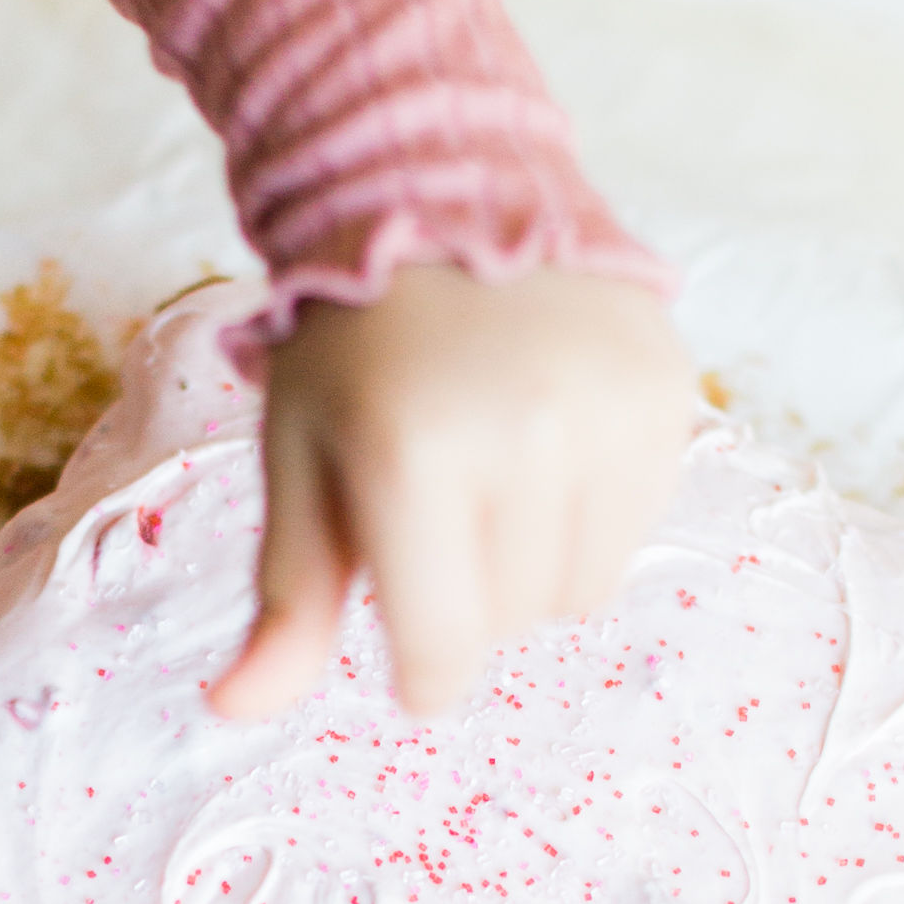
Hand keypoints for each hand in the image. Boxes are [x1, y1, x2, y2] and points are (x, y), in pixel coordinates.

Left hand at [210, 262, 694, 721]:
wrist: (448, 194)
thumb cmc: (353, 343)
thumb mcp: (299, 458)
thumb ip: (287, 593)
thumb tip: (235, 709)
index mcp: (409, 455)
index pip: (442, 650)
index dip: (421, 668)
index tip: (411, 650)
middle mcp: (523, 433)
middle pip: (510, 623)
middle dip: (467, 594)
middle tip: (436, 506)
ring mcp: (607, 413)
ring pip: (582, 589)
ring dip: (533, 562)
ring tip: (495, 472)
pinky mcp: (667, 394)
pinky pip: (636, 528)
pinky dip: (591, 513)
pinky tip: (550, 438)